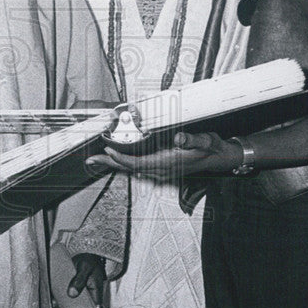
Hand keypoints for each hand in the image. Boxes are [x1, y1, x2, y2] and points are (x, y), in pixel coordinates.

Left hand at [56, 253, 105, 307]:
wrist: (85, 255)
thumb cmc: (88, 261)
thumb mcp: (85, 267)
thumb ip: (79, 279)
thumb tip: (71, 294)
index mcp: (97, 295)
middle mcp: (90, 300)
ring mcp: (82, 300)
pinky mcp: (73, 297)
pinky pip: (68, 307)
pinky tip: (53, 303)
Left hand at [86, 131, 240, 179]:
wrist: (217, 158)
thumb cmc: (209, 148)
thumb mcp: (205, 140)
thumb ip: (193, 139)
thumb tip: (180, 138)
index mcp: (168, 162)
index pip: (138, 162)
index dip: (122, 156)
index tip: (108, 148)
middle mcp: (161, 169)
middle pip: (129, 167)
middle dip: (109, 163)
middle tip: (91, 159)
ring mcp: (159, 170)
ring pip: (131, 168)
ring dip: (113, 163)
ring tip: (96, 159)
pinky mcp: (159, 167)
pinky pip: (137, 166)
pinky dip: (123, 162)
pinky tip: (114, 159)